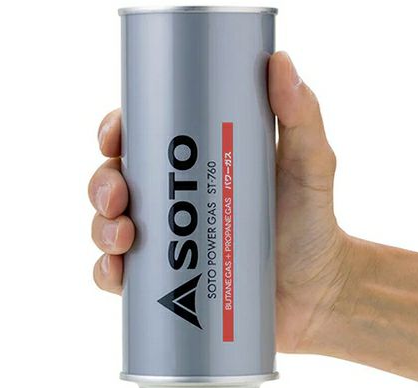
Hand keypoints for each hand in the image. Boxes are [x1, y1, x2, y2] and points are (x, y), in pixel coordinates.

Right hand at [89, 51, 352, 353]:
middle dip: (102, 186)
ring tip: (123, 238)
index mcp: (195, 166)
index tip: (113, 138)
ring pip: (109, 228)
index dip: (115, 133)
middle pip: (115, 182)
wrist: (317, 294)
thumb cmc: (310, 225)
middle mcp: (172, 202)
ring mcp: (166, 245)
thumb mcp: (309, 166)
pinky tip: (116, 272)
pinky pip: (119, 278)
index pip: (142, 139)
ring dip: (101, 229)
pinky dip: (107, 274)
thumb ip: (302, 117)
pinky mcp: (165, 286)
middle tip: (118, 197)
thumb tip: (279, 62)